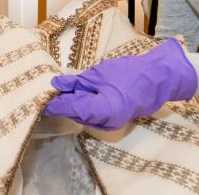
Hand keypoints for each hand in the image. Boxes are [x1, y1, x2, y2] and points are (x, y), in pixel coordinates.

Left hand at [43, 38, 197, 129]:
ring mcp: (109, 124)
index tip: (40, 99)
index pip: (70, 108)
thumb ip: (77, 81)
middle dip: (61, 104)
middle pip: (75, 114)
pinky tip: (77, 95)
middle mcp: (104, 123)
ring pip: (82, 116)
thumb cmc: (131, 73)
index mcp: (101, 111)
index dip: (54, 103)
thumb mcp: (100, 73)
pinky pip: (92, 116)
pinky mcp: (113, 121)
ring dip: (71, 105)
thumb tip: (56, 84)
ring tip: (59, 92)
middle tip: (46, 93)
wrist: (158, 79)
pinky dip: (83, 107)